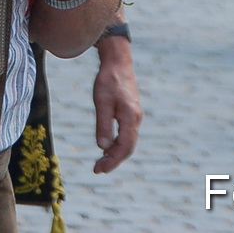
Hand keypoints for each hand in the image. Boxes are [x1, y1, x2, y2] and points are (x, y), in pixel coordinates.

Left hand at [92, 35, 141, 172]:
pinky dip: (117, 144)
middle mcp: (136, 120)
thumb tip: (102, 147)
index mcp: (130, 118)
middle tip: (97, 170)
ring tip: (100, 162)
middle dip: (113, 161)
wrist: (118, 62)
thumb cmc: (108, 80)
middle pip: (127, 148)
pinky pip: (126, 134)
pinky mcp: (131, 113)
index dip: (112, 161)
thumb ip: (103, 124)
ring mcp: (135, 117)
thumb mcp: (102, 102)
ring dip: (115, 154)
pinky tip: (107, 147)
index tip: (99, 169)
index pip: (124, 147)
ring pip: (128, 142)